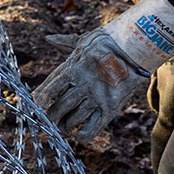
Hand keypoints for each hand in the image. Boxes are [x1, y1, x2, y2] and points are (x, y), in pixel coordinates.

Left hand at [34, 0, 173, 140]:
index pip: (50, 88)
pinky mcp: (111, 107)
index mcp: (72, 68)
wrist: (136, 47)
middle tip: (50, 121)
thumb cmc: (108, 42)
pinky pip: (92, 128)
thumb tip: (48, 38)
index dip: (41, 99)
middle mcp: (82, 84)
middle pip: (59, 107)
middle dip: (52, 117)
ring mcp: (96, 97)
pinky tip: (78, 135)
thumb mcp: (84, 41)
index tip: (37, 106)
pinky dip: (83, 135)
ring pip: (73, 119)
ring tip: (64, 128)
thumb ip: (65, 43)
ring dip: (65, 126)